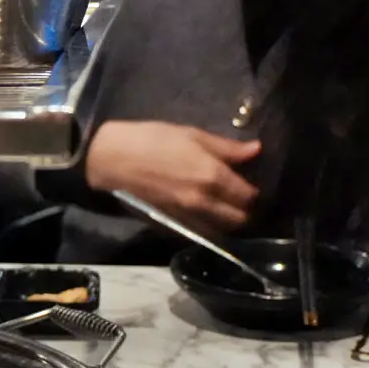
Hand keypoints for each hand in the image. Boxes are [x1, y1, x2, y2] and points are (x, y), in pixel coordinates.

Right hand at [85, 120, 261, 234]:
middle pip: (237, 219)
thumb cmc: (152, 140)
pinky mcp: (170, 223)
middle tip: (239, 199)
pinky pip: (197, 232)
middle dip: (244, 211)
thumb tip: (256, 150)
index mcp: (212, 176)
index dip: (253, 191)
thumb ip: (226, 148)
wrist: (113, 159)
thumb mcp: (192, 135)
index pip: (248, 196)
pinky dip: (206, 228)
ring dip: (226, 223)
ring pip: (218, 231)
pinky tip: (203, 216)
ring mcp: (185, 216)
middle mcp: (203, 202)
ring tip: (224, 210)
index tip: (250, 183)